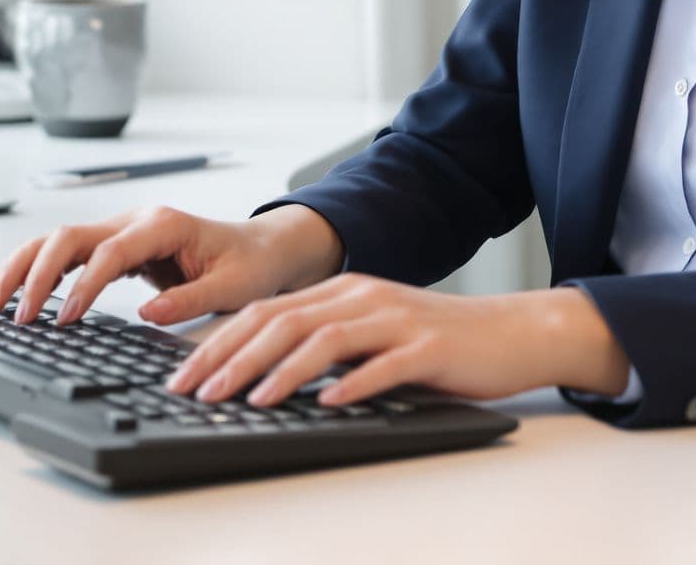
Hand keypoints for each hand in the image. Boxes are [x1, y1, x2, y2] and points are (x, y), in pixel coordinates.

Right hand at [0, 205, 340, 326]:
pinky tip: (10, 294)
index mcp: (162, 225)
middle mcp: (133, 222)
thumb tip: (147, 316)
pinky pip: (65, 255)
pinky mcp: (113, 247)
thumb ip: (190, 300)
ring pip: (55, 242)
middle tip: (15, 314)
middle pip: (66, 237)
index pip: (108, 252)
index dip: (82, 286)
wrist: (261, 247)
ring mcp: (120, 231)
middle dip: (34, 274)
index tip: (63, 319)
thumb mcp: (233, 287)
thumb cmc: (249, 263)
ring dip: (21, 269)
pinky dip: (34, 272)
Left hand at [164, 276, 631, 409]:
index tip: (182, 376)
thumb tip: (261, 375)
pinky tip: (326, 402)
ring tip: (248, 399)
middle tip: (197, 392)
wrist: (513, 332)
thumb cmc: (439, 342)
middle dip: (232, 358)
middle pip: (282, 321)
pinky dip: (351, 382)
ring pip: (323, 338)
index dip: (217, 343)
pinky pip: (383, 364)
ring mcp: (395, 318)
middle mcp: (361, 296)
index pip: (264, 313)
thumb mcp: (372, 335)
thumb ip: (325, 345)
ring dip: (280, 371)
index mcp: (341, 292)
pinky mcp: (428, 346)